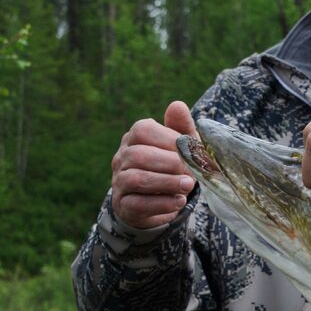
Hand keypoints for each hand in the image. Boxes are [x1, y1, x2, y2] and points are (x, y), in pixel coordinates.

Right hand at [110, 101, 198, 228]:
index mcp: (134, 137)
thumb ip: (181, 126)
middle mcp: (121, 157)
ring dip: (167, 182)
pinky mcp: (123, 205)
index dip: (169, 139)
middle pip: (139, 155)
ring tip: (188, 186)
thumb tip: (177, 105)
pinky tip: (178, 201)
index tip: (189, 151)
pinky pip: (138, 204)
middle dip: (169, 163)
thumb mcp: (181, 146)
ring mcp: (119, 181)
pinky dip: (162, 203)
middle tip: (191, 172)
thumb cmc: (172, 165)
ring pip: (136, 179)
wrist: (159, 200)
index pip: (143, 130)